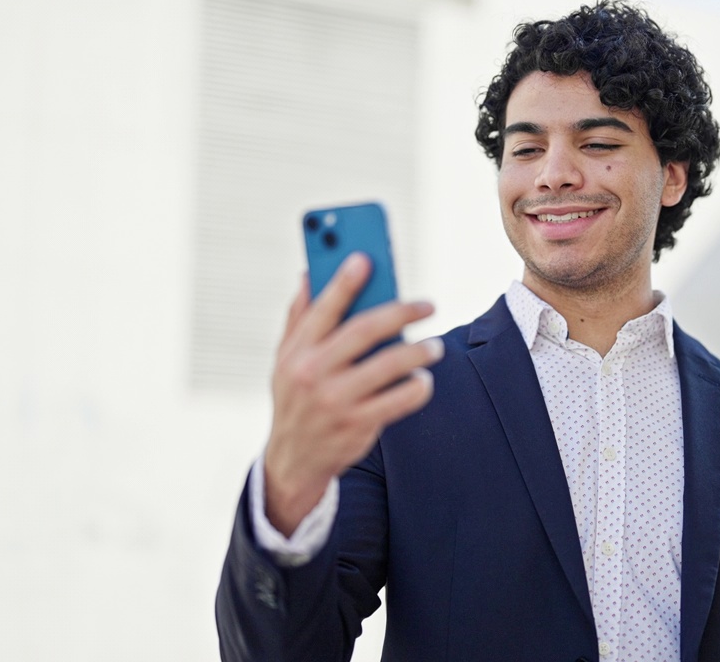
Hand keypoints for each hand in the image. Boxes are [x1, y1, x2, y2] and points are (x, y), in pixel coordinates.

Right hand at [263, 253, 441, 535]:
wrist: (293, 460)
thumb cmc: (295, 397)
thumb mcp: (284, 358)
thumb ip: (299, 317)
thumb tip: (306, 273)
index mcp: (297, 351)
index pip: (323, 308)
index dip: (344, 281)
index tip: (366, 259)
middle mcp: (313, 373)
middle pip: (364, 331)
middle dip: (401, 312)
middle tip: (429, 304)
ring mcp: (335, 401)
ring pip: (388, 365)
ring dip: (418, 351)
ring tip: (435, 346)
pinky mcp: (357, 425)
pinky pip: (399, 400)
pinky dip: (417, 387)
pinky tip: (424, 379)